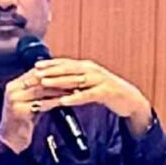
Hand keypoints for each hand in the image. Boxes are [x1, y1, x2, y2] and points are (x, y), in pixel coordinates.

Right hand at [0, 69, 71, 152]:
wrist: (10, 140)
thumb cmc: (23, 121)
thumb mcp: (30, 102)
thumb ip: (39, 90)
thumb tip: (57, 79)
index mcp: (14, 84)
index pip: (36, 72)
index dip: (53, 71)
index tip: (69, 72)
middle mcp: (12, 89)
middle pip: (39, 79)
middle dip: (58, 79)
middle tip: (74, 79)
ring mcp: (14, 100)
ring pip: (41, 90)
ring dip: (58, 90)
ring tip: (72, 90)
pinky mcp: (19, 111)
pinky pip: (40, 104)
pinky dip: (53, 102)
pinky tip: (64, 102)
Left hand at [34, 59, 152, 136]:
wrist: (130, 99)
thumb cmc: (107, 91)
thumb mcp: (89, 83)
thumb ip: (75, 81)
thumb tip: (57, 81)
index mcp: (87, 67)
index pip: (65, 63)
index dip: (50, 64)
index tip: (35, 66)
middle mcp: (92, 70)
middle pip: (68, 69)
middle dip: (50, 71)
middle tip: (35, 74)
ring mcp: (99, 80)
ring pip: (75, 80)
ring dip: (58, 81)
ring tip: (45, 83)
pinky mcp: (105, 92)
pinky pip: (87, 95)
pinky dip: (75, 97)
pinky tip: (64, 101)